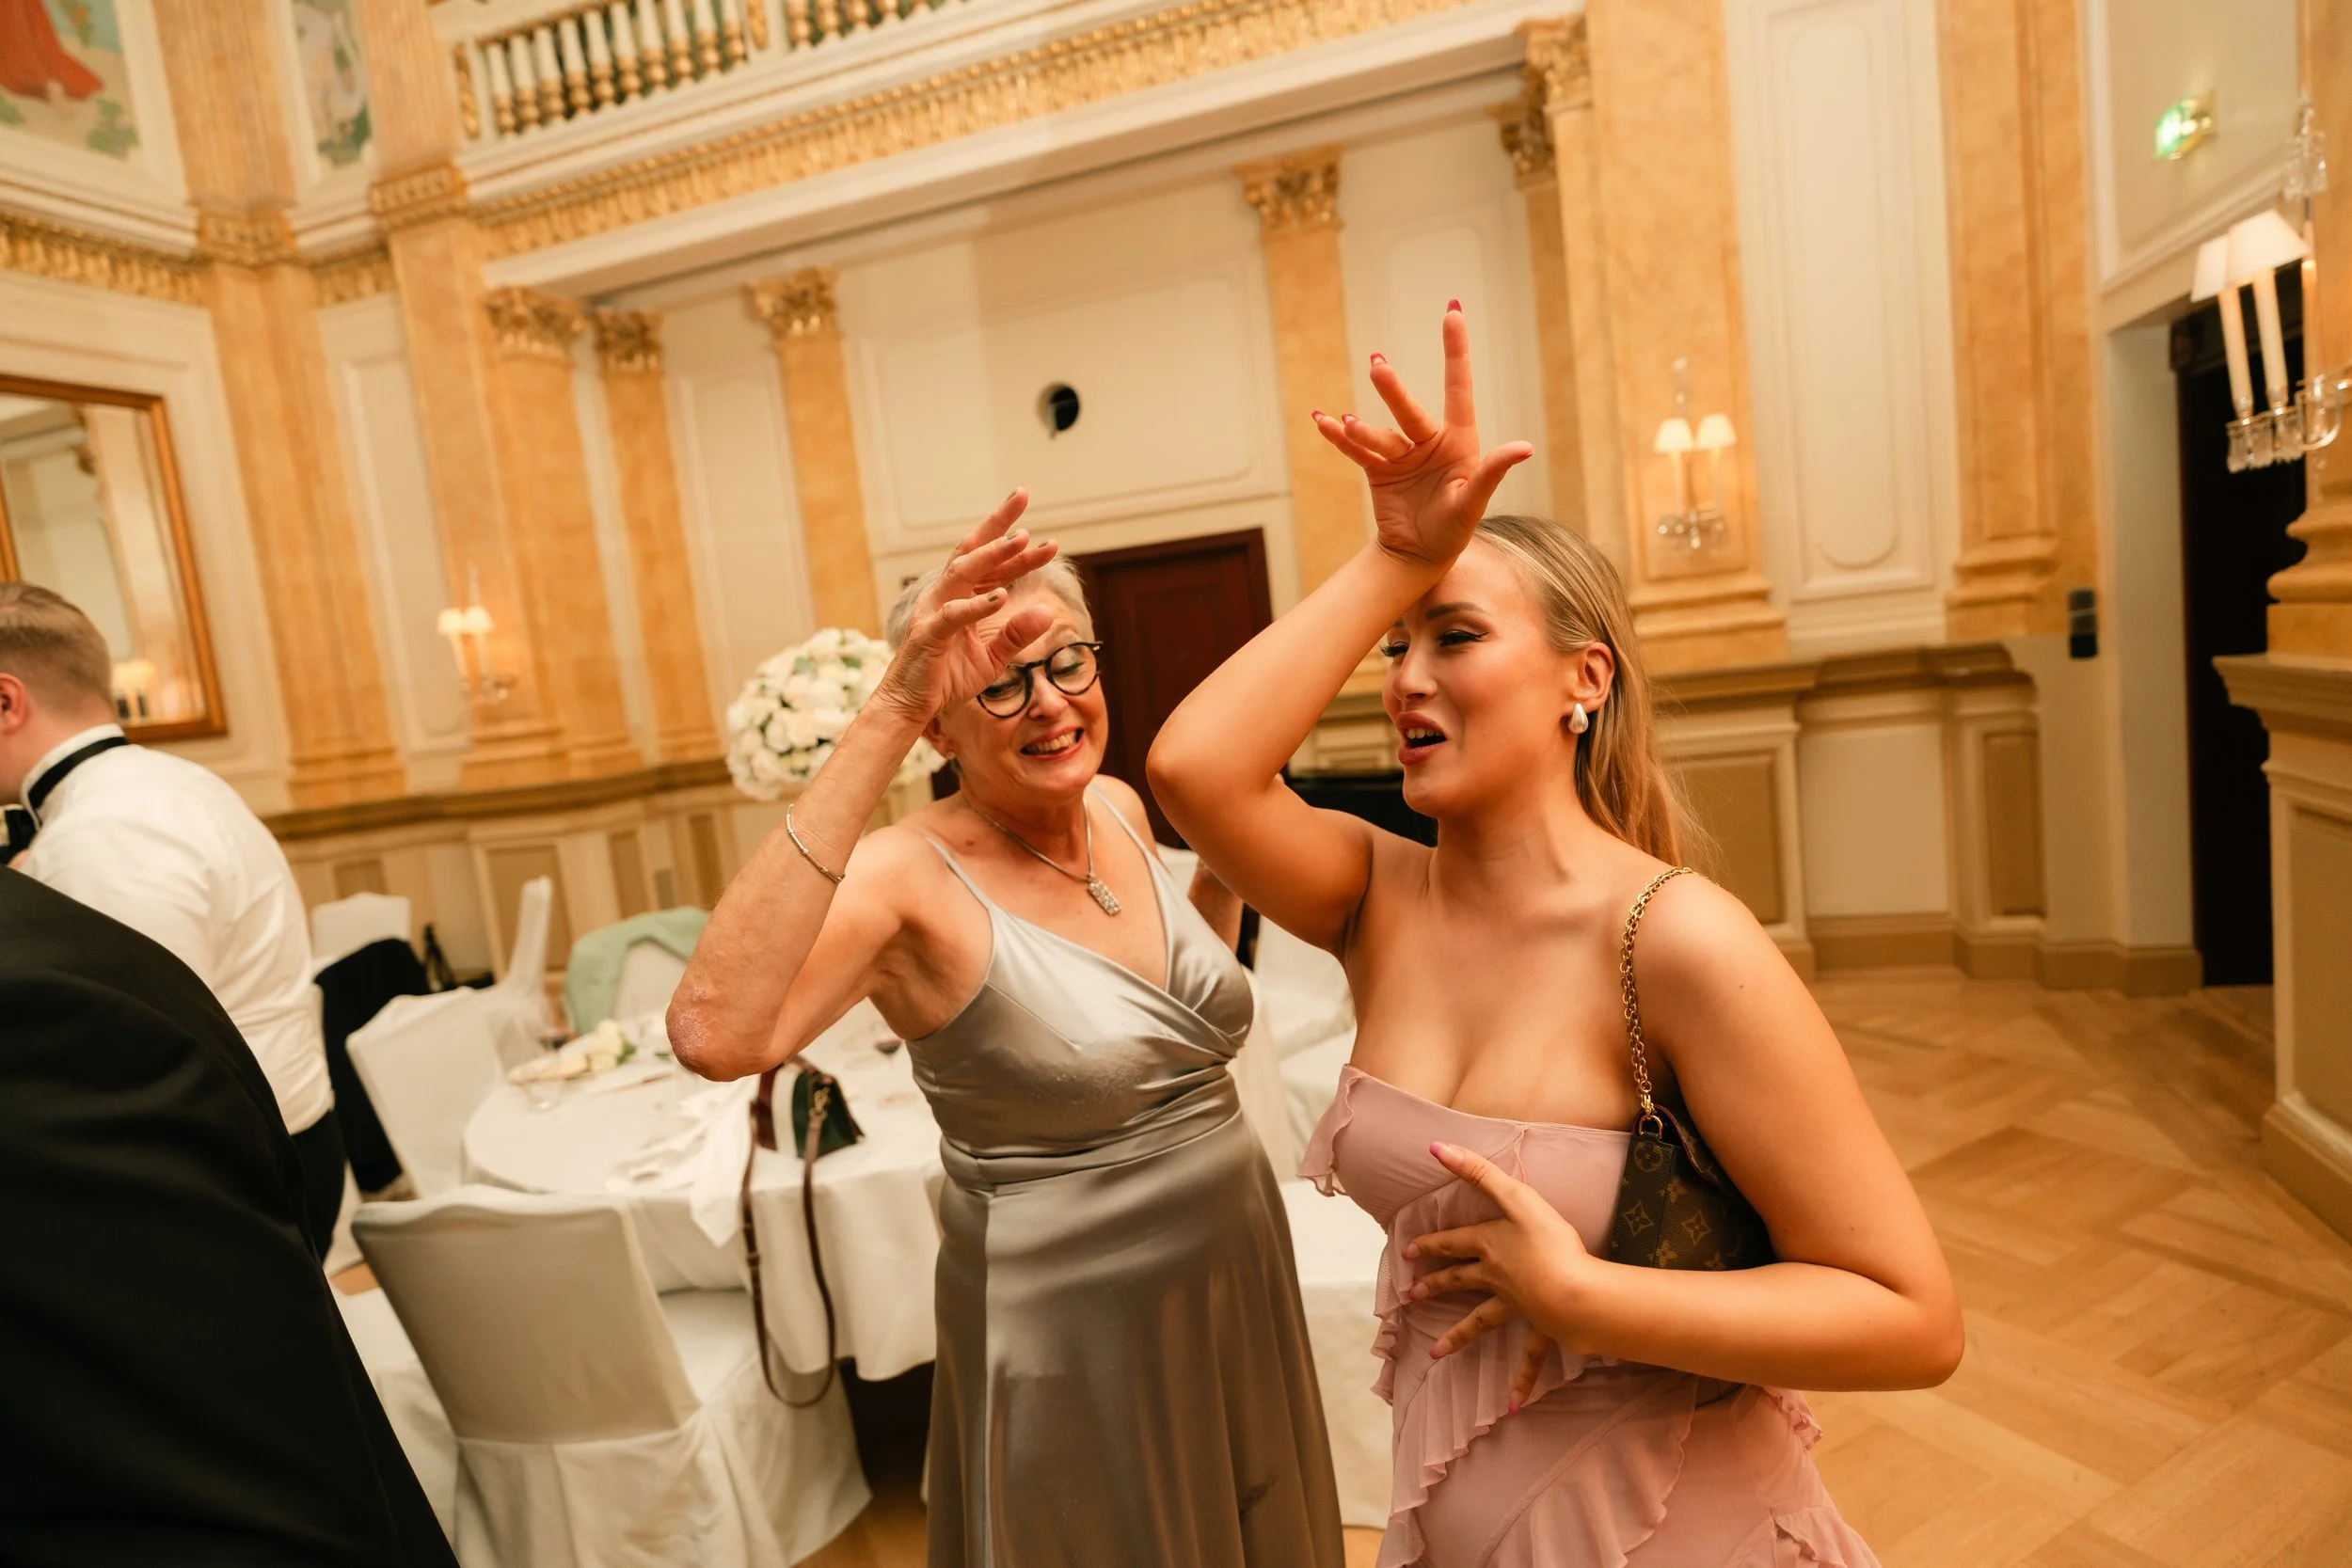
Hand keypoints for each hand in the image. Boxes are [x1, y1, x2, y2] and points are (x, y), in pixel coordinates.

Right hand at [873, 491, 1060, 721]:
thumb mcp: (992, 658)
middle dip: (998, 523)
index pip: (993, 566)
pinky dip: (978, 604)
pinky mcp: (929, 634)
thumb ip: (1017, 635)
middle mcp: (945, 594)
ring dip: (992, 554)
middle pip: (972, 549)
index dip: (1019, 551)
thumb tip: (1047, 613)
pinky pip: (954, 614)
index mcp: (960, 597)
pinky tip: (1003, 596)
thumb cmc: (947, 678)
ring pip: (963, 572)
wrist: (910, 706)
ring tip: (1021, 541)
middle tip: (1022, 495)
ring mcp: (934, 610)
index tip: (1050, 540)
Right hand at [1313, 303, 1533, 569]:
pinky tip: (1322, 422)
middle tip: (1377, 366)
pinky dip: (1338, 437)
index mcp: (1460, 441)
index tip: (1452, 313)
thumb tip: (1525, 448)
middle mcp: (1429, 440)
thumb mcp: (1473, 503)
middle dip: (1392, 390)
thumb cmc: (1454, 530)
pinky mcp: (1378, 469)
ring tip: (1343, 422)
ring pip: (1379, 433)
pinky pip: (1356, 449)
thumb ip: (1493, 472)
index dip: (1456, 351)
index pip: (1458, 388)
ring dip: (1359, 428)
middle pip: (1409, 410)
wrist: (1420, 556)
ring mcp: (1402, 453)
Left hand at [1404, 1140, 1598, 1408]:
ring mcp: (1517, 1306)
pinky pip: (1530, 1357)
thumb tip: (1434, 1146)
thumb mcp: (1516, 1195)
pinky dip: (1522, 1380)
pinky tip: (1513, 1405)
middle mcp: (1497, 1278)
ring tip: (1435, 1354)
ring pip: (1482, 1321)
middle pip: (1460, 1282)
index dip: (1431, 1245)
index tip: (1408, 1253)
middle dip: (1434, 1287)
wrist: (1573, 1291)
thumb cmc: (1550, 1241)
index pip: (1453, 1243)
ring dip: (1458, 1337)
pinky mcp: (1540, 1327)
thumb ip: (1479, 1170)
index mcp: (1491, 1246)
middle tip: (1409, 1296)